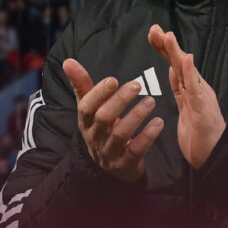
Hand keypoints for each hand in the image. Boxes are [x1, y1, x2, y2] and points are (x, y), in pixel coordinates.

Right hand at [63, 58, 164, 182]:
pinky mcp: (126, 163)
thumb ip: (82, 85)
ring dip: (136, 116)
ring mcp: (110, 152)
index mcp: (86, 122)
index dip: (98, 93)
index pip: (86, 107)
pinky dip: (148, 136)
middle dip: (119, 101)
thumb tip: (67, 61)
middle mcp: (95, 137)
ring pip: (121, 134)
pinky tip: (159, 122)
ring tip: (151, 101)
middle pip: (103, 118)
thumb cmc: (102, 129)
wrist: (112, 166)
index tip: (113, 79)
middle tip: (137, 84)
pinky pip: (136, 150)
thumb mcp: (91, 109)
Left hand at [147, 24, 225, 169]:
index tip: (153, 33)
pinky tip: (187, 59)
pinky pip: (196, 88)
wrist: (215, 156)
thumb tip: (173, 68)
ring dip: (177, 53)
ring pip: (188, 71)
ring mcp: (202, 97)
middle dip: (167, 45)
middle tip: (154, 29)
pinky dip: (191, 73)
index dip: (164, 49)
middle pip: (180, 63)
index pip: (175, 65)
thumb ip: (181, 88)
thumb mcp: (185, 108)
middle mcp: (198, 88)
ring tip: (168, 36)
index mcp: (190, 89)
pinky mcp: (204, 108)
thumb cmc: (200, 135)